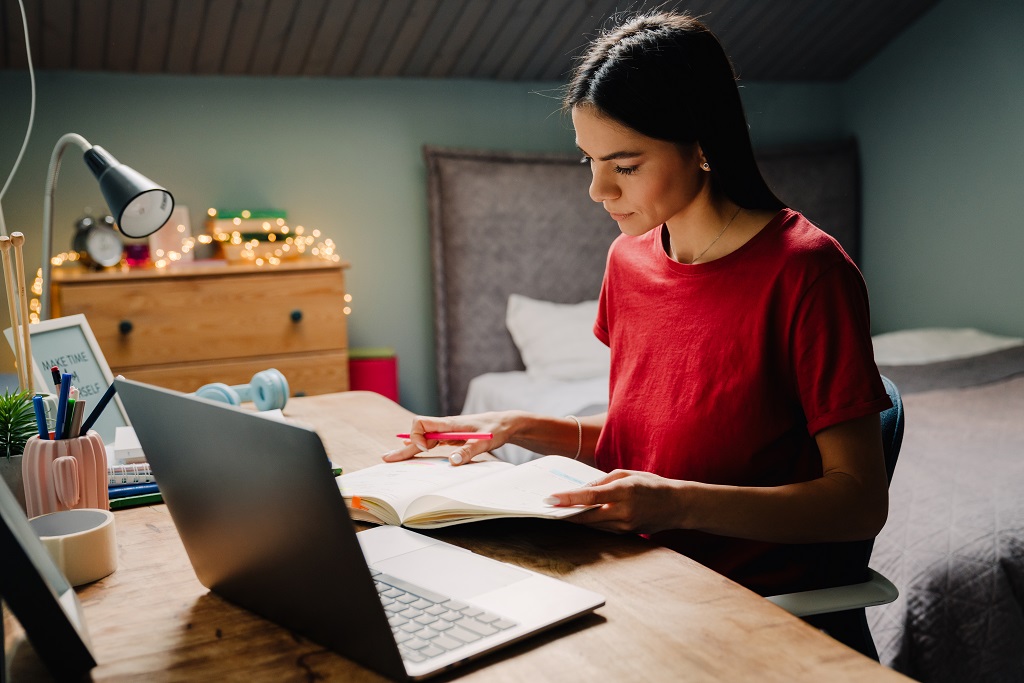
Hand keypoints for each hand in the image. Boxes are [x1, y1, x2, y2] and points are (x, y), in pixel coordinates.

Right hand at [382, 412, 512, 465]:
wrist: (504, 423)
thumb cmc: (495, 429)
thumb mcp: (485, 441)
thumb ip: (469, 451)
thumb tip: (452, 462)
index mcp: (449, 424)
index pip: (421, 423)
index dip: (417, 436)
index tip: (426, 449)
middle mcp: (444, 428)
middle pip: (417, 434)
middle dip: (403, 446)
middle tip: (387, 459)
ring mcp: (446, 433)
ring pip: (422, 439)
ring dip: (409, 449)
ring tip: (393, 459)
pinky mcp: (450, 439)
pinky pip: (430, 443)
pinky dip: (419, 449)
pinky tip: (411, 454)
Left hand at [545, 470, 683, 534]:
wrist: (677, 505)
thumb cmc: (651, 484)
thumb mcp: (627, 474)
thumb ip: (602, 482)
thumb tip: (581, 491)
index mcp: (624, 491)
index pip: (591, 497)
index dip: (568, 499)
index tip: (550, 499)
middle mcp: (624, 511)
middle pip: (587, 516)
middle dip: (566, 513)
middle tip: (548, 508)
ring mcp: (626, 526)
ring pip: (593, 525)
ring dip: (576, 518)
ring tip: (559, 511)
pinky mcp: (626, 534)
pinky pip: (602, 528)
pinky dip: (590, 522)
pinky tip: (579, 516)